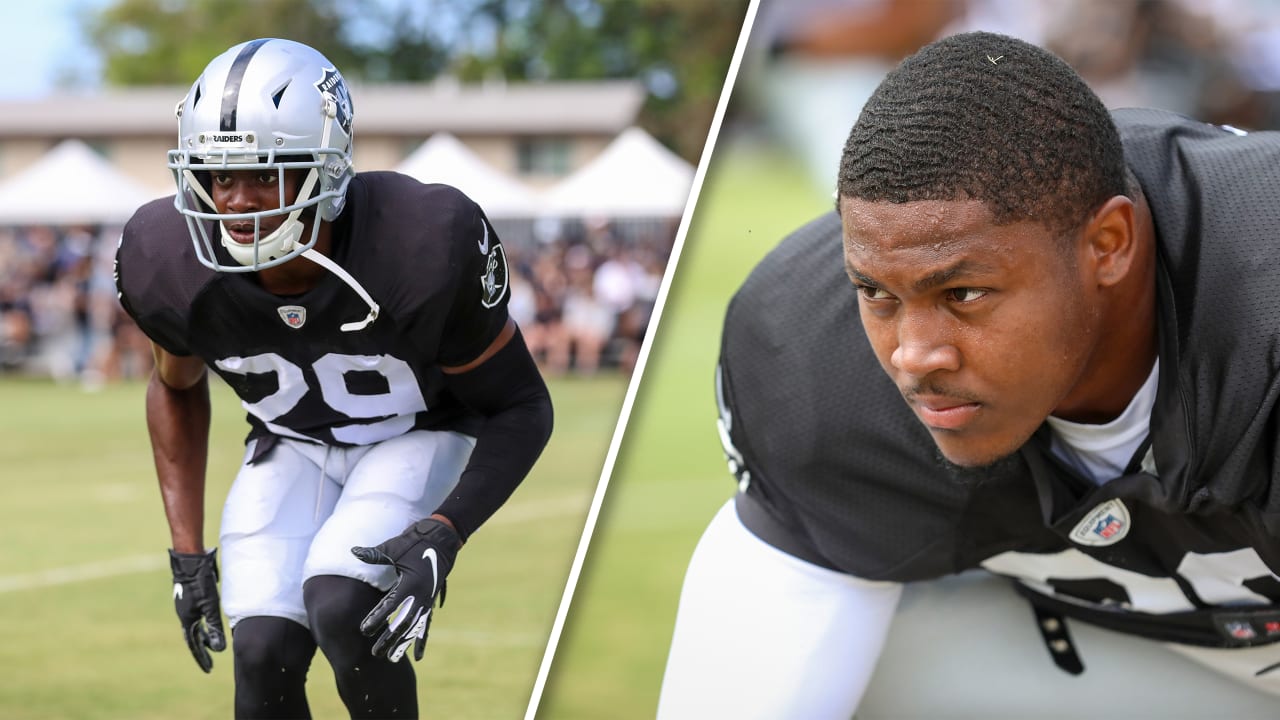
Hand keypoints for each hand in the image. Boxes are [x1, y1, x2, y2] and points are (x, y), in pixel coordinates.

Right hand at [168, 548, 225, 672]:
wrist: (189, 561)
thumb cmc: (200, 583)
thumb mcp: (210, 605)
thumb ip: (214, 625)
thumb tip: (219, 648)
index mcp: (187, 619)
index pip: (194, 644)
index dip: (202, 657)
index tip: (209, 669)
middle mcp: (185, 614)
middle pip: (194, 637)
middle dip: (203, 650)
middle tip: (211, 662)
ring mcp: (186, 605)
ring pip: (195, 626)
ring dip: (203, 636)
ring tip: (212, 644)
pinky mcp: (190, 596)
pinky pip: (197, 616)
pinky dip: (203, 623)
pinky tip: (210, 621)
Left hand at [351, 517, 460, 661]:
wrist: (443, 539)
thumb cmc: (416, 542)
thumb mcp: (395, 547)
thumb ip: (375, 554)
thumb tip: (354, 552)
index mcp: (410, 583)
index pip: (391, 605)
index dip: (377, 618)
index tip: (364, 630)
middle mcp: (421, 595)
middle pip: (403, 622)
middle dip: (389, 638)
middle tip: (375, 652)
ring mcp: (428, 600)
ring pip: (415, 627)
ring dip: (403, 643)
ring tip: (392, 658)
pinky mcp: (431, 602)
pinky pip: (426, 625)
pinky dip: (421, 641)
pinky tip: (417, 656)